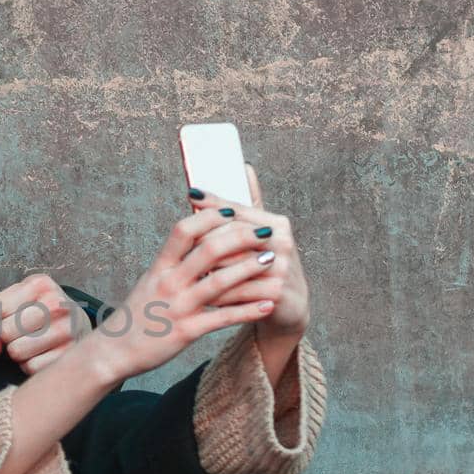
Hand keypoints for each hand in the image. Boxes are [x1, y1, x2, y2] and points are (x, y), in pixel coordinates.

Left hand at [0, 273, 92, 374]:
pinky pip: (30, 367)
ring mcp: (67, 330)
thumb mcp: (13, 303)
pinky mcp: (68, 355)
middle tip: (22, 332)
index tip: (14, 315)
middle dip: (7, 336)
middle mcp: (57, 303)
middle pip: (5, 331)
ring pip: (15, 351)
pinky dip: (30, 364)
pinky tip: (42, 353)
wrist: (77, 323)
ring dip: (18, 351)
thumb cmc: (37, 312)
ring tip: (32, 342)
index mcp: (41, 284)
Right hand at [79, 205, 278, 384]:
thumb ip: (172, 260)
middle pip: (208, 250)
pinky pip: (222, 318)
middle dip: (241, 237)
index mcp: (159, 267)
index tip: (232, 211)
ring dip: (250, 268)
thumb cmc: (136, 314)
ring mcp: (178, 307)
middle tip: (264, 232)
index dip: (210, 217)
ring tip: (273, 260)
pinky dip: (248, 311)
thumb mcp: (150, 280)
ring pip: (220, 282)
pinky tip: (268, 305)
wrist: (114, 351)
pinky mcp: (186, 332)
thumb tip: (194, 234)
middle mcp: (168, 283)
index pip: (184, 230)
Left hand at [188, 163, 310, 341]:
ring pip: (230, 265)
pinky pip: (235, 291)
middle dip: (205, 242)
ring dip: (207, 271)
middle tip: (183, 247)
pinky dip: (216, 294)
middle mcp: (283, 243)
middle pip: (232, 236)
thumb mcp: (263, 234)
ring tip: (189, 273)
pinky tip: (202, 295)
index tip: (192, 194)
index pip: (239, 210)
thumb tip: (244, 167)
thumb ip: (251, 204)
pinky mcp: (276, 294)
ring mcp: (282, 269)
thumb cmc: (268, 264)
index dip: (214, 203)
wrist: (291, 306)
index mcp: (278, 224)